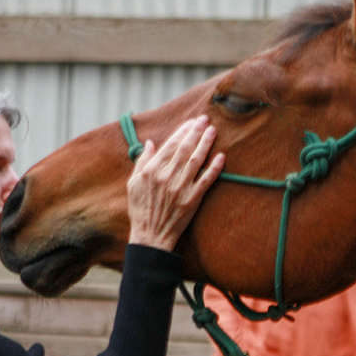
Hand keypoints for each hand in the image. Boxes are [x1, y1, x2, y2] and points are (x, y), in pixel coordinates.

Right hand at [127, 115, 224, 251]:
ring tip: (213, 131)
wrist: (150, 235)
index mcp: (152, 170)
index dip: (182, 131)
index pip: (170, 145)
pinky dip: (214, 168)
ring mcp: (181, 188)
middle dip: (196, 132)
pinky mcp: (192, 200)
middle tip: (205, 119)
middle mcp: (167, 177)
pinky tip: (222, 156)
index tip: (191, 122)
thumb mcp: (133, 183)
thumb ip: (142, 161)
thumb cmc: (140, 209)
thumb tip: (150, 143)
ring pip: (197, 160)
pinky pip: (206, 180)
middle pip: (185, 149)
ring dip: (206, 143)